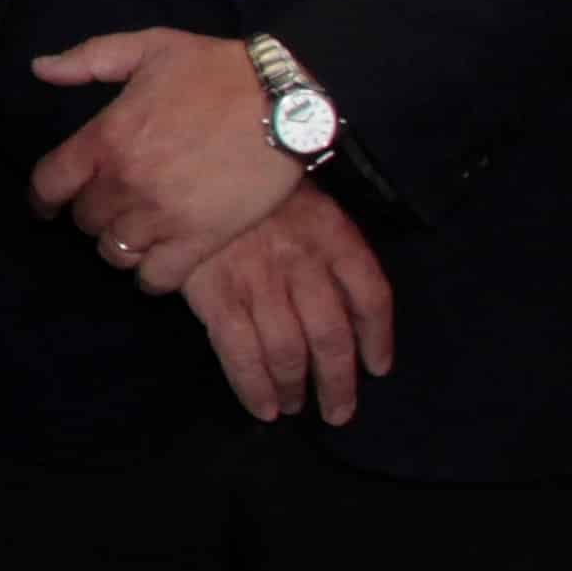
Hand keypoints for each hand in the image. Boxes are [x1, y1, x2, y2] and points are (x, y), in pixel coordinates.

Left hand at [26, 29, 295, 291]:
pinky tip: (159, 256)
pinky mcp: (199, 241)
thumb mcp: (148, 47)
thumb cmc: (217, 70)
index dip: (42, 198)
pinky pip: (154, 279)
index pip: (48, 184)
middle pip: (83, 221)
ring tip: (134, 230)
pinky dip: (150, 274)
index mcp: (106, 138)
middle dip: (92, 212)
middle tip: (111, 203)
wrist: (285, 101)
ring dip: (119, 243)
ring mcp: (161, 217)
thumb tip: (39, 68)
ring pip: (113, 253)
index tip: (48, 204)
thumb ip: (87, 59)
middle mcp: (126, 183)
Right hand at [181, 184, 393, 423]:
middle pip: (331, 336)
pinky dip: (254, 387)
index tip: (378, 367)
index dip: (379, 338)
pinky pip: (240, 353)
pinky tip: (263, 408)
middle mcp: (301, 262)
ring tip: (294, 407)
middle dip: (338, 382)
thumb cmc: (252, 181)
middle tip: (338, 411)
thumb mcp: (305, 197)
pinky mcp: (216, 294)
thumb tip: (347, 305)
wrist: (192, 159)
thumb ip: (328, 245)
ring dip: (295, 388)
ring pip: (288, 351)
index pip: (371, 295)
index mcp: (332, 233)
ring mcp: (258, 281)